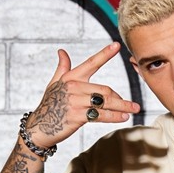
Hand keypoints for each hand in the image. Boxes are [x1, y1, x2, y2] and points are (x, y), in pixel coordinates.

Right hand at [25, 43, 140, 147]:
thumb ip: (62, 68)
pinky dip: (114, 117)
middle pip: (105, 90)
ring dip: (122, 107)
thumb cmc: (49, 105)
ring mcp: (76, 102)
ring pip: (105, 103)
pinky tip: (123, 118)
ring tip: (134, 110)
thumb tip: (61, 51)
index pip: (91, 63)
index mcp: (71, 77)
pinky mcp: (77, 116)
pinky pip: (101, 115)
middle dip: (121, 99)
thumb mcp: (54, 84)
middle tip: (133, 105)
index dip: (105, 53)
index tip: (117, 45)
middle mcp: (74, 87)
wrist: (39, 127)